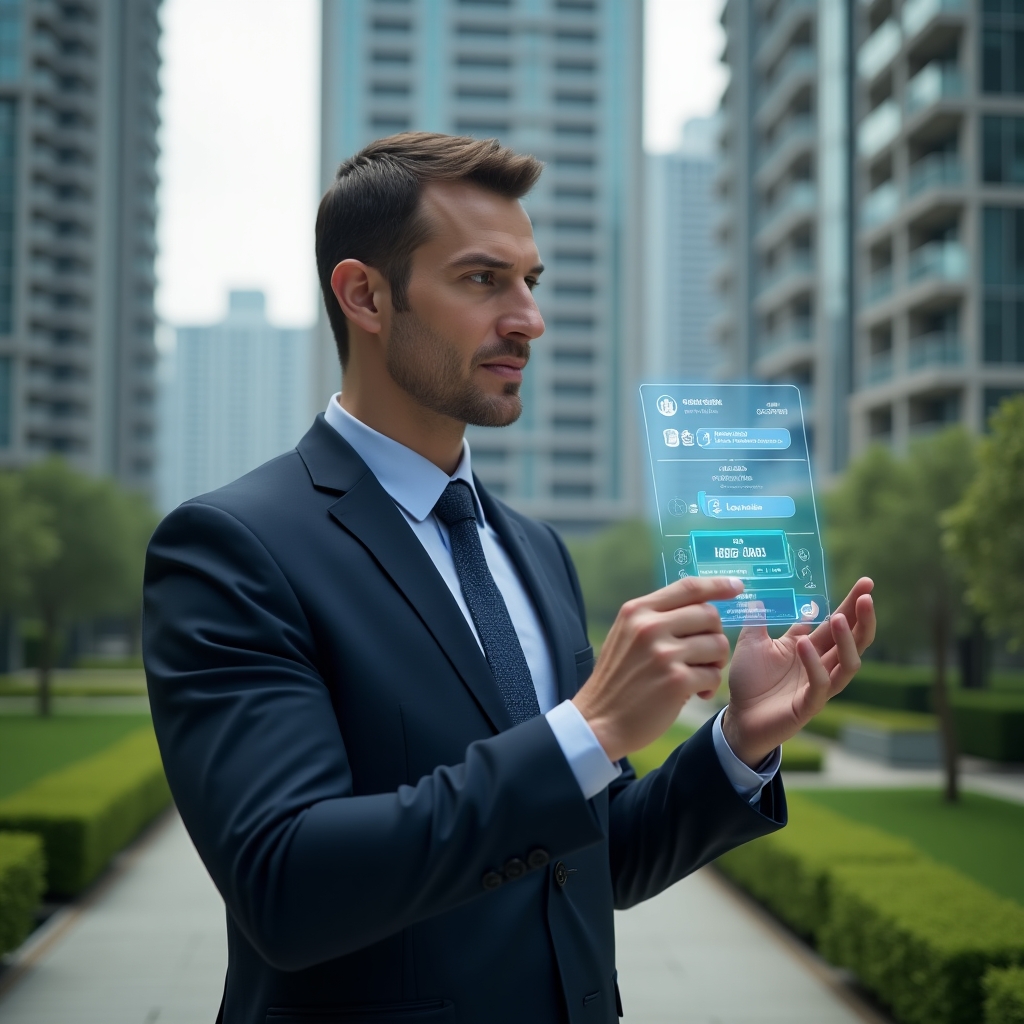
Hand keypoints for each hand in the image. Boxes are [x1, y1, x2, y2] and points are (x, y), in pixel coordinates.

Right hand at [573, 576, 742, 762]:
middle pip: (709, 615)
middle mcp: (650, 627)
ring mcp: (663, 653)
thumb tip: (699, 603)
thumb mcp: (626, 635)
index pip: (688, 587)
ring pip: (718, 644)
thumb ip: (655, 617)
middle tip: (705, 654)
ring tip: (698, 675)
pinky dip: (709, 686)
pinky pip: (714, 675)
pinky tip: (694, 694)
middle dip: (715, 634)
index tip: (737, 586)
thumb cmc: (618, 679)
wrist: (599, 720)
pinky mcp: (676, 681)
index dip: (717, 585)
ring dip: (715, 663)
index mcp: (637, 611)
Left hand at [722, 577, 876, 767]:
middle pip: (854, 641)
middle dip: (862, 619)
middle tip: (866, 597)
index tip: (866, 583)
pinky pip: (821, 684)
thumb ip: (758, 621)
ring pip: (848, 664)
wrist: (739, 717)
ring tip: (839, 619)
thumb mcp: (752, 644)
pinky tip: (805, 645)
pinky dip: (815, 665)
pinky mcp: (809, 705)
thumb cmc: (749, 681)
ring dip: (846, 641)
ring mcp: (819, 686)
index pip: (838, 622)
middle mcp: (822, 665)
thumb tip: (758, 597)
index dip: (851, 604)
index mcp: (811, 647)